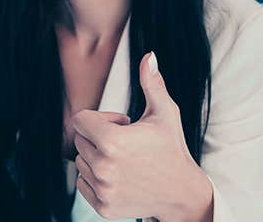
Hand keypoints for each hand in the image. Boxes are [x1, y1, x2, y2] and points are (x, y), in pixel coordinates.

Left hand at [72, 52, 213, 221]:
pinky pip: (83, 184)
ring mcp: (102, 189)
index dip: (100, 118)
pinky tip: (120, 176)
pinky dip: (96, 179)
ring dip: (96, 157)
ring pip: (80, 163)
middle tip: (127, 142)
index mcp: (112, 141)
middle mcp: (103, 167)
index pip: (80, 120)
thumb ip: (152, 84)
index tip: (122, 124)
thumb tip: (149, 56)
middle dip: (98, 137)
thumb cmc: (172, 148)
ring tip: (124, 160)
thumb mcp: (165, 113)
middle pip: (79, 141)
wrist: (182, 193)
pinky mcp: (102, 208)